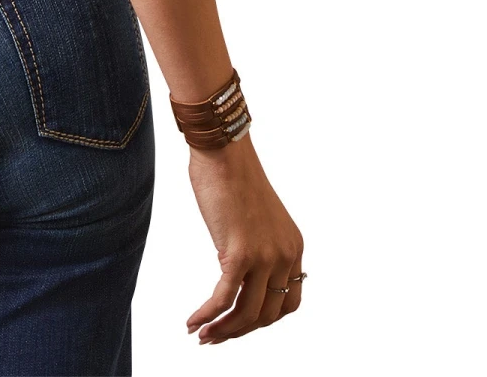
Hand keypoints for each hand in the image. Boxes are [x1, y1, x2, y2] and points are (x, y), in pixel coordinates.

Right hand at [185, 134, 304, 343]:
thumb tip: (239, 271)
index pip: (288, 302)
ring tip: (202, 336)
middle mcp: (284, 256)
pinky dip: (207, 315)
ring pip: (246, 312)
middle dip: (240, 331)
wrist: (223, 150)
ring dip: (223, 330)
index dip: (265, 319)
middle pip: (267, 314)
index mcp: (293, 247)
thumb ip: (257, 244)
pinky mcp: (238, 253)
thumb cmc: (231, 175)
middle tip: (215, 337)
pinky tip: (193, 323)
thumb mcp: (257, 217)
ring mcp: (264, 256)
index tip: (241, 323)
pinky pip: (223, 297)